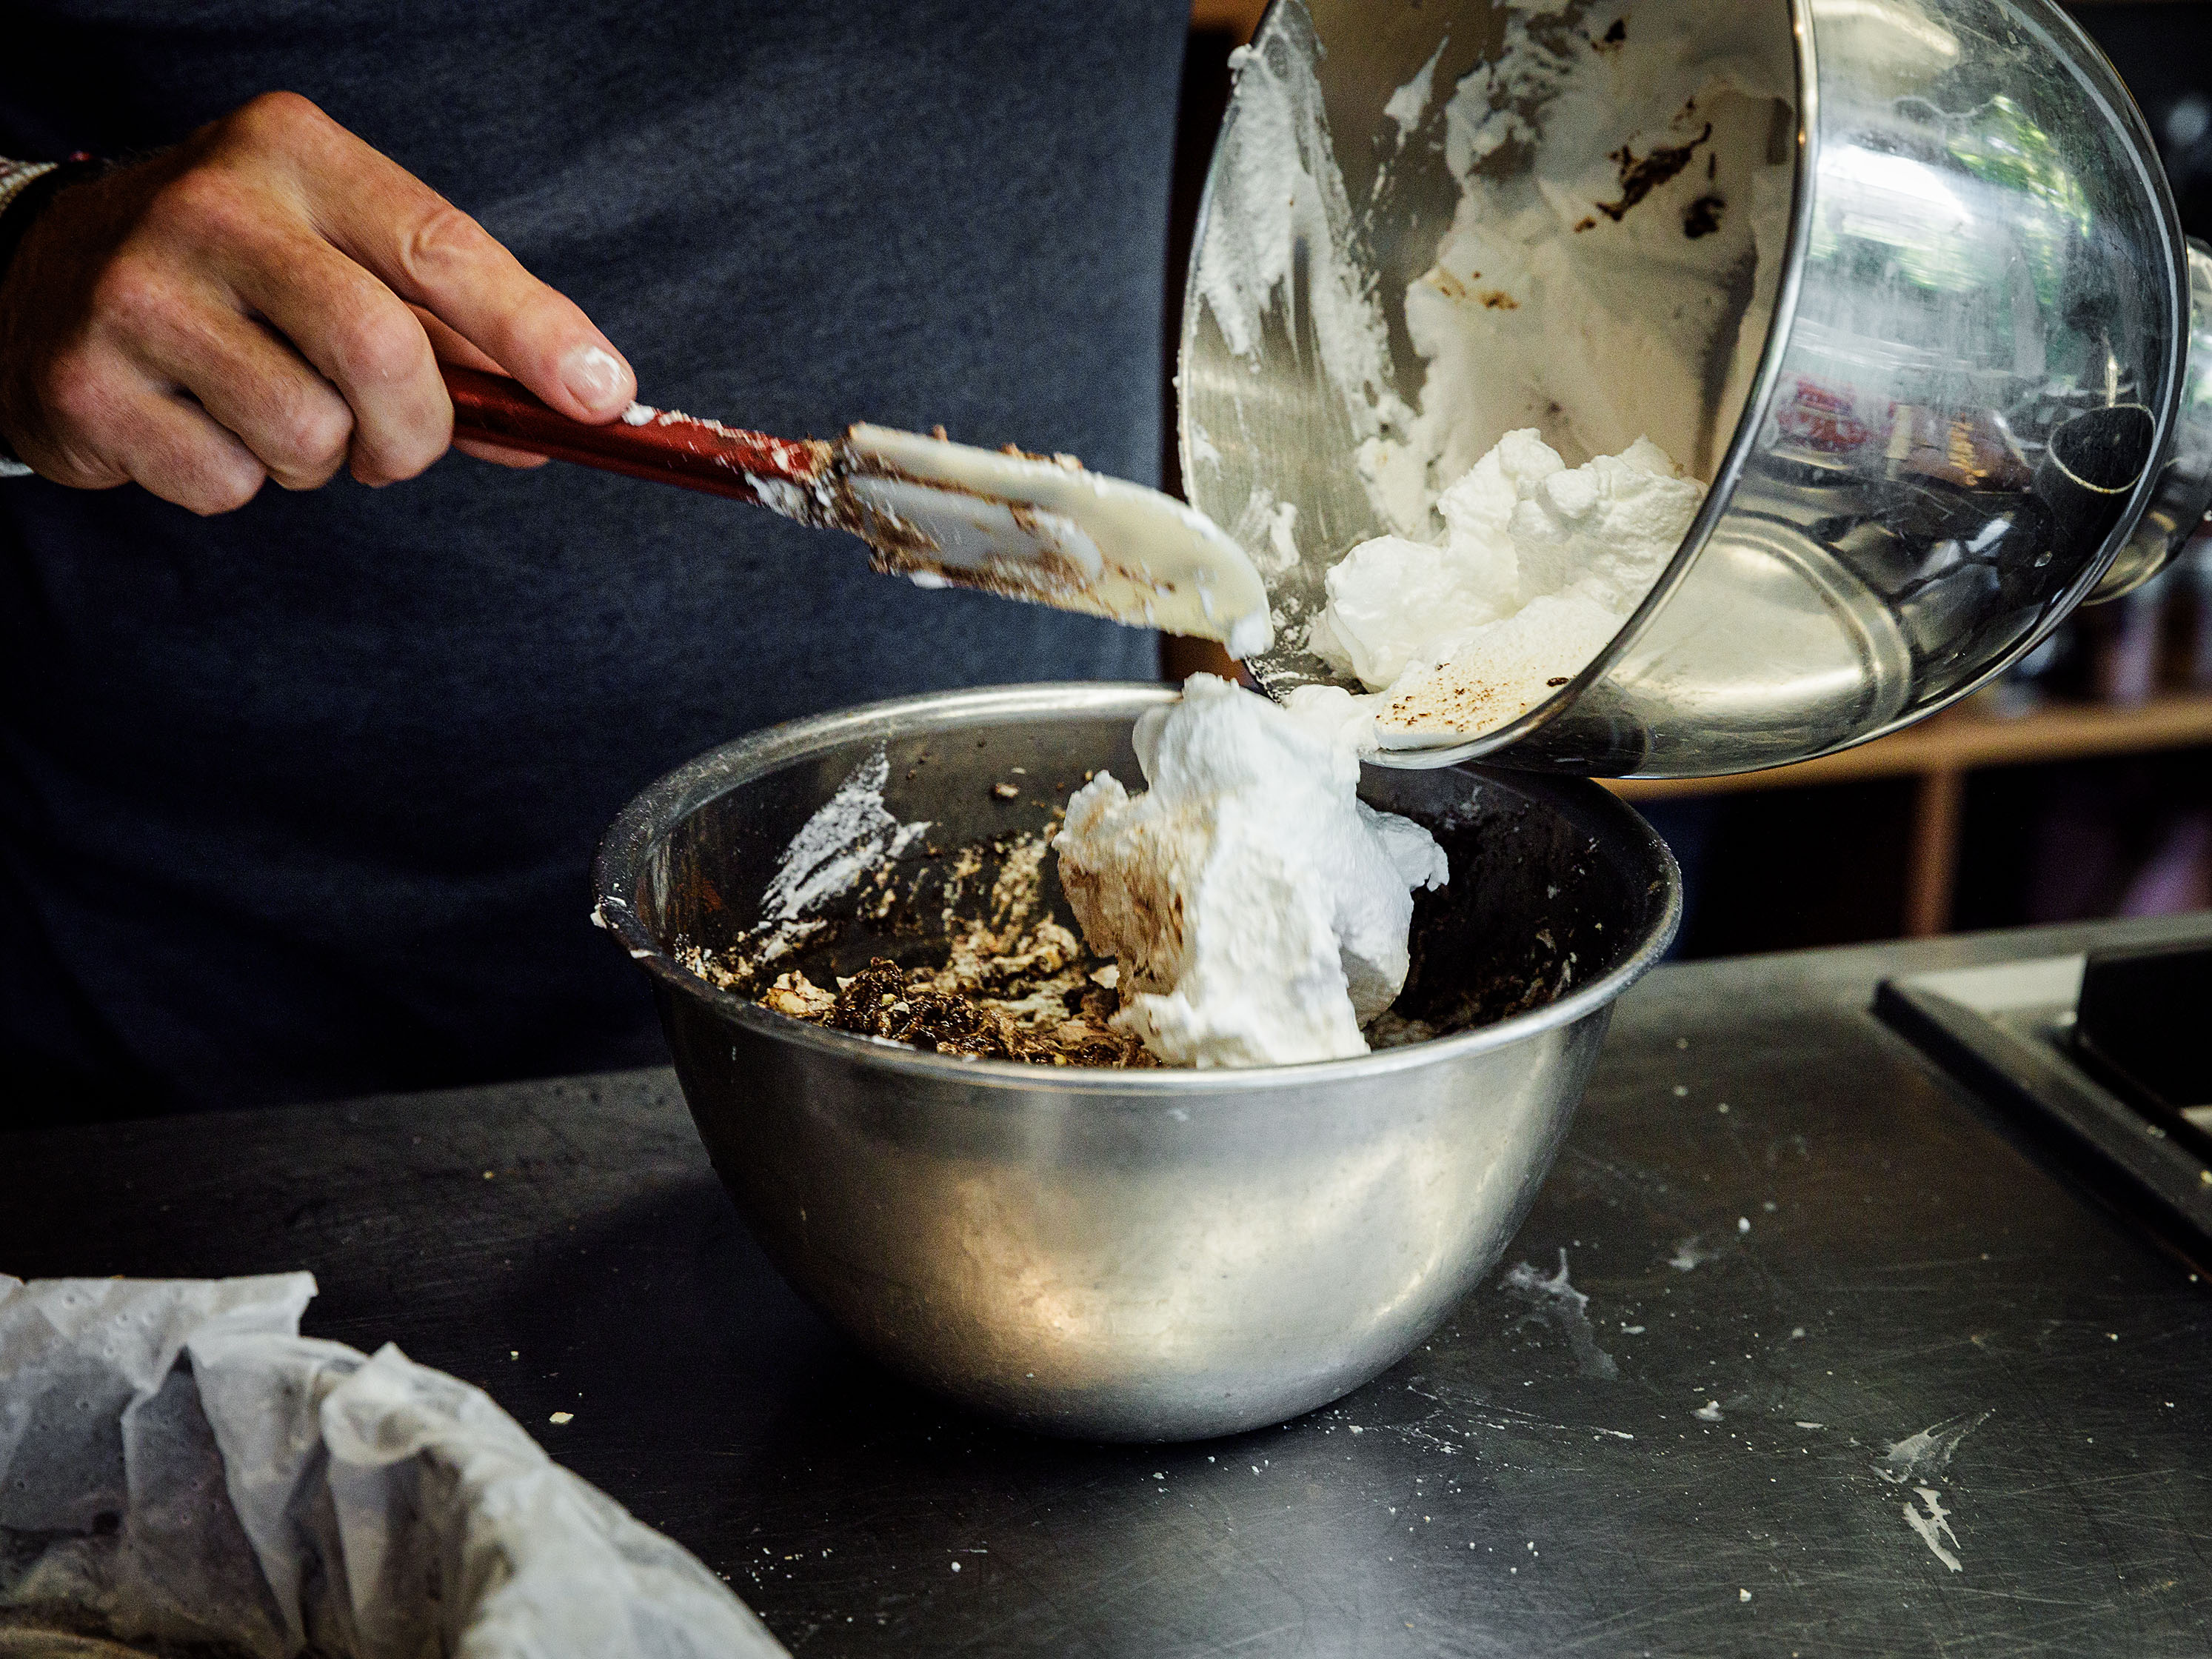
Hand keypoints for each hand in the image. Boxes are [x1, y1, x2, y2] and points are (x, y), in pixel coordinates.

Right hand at [0, 92, 634, 513]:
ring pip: (307, 435)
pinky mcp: (85, 381)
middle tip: (398, 445)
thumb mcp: (350, 261)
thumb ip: (465, 336)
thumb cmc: (247, 276)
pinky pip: (228, 485)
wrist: (50, 274)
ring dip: (323, 462)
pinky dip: (240, 484)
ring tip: (278, 415)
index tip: (604, 395)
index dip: (533, 332)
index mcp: (295, 153)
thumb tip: (586, 405)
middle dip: (416, 430)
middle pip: (380, 352)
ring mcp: (137, 290)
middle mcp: (212, 205)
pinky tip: (200, 425)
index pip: (441, 248)